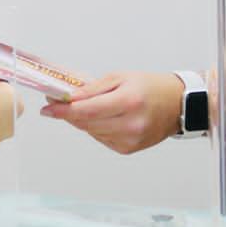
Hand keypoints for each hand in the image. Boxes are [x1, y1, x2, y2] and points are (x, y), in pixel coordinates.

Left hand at [39, 71, 182, 154]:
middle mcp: (130, 124)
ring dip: (82, 120)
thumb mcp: (121, 77)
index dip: (63, 110)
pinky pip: (101, 138)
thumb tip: (68, 98)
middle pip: (85, 123)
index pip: (86, 110)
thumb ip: (92, 89)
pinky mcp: (128, 149)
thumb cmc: (151, 87)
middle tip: (57, 103)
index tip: (48, 107)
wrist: (177, 105)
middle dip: (68, 113)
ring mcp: (129, 140)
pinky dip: (96, 128)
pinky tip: (104, 117)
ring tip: (85, 106)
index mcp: (128, 102)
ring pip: (91, 132)